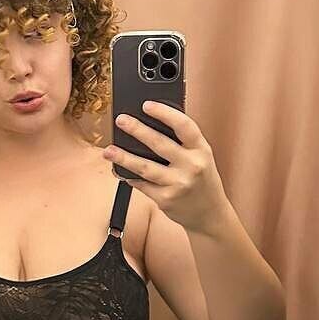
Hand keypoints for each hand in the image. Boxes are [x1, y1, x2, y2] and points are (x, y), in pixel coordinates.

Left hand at [103, 100, 228, 234]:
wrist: (210, 214)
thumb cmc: (202, 181)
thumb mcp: (202, 157)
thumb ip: (184, 143)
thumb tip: (152, 124)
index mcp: (202, 150)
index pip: (184, 126)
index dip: (164, 113)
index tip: (147, 105)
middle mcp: (191, 166)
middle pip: (159, 144)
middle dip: (137, 130)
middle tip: (121, 120)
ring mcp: (178, 184)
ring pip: (145, 167)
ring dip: (123, 158)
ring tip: (108, 150)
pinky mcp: (166, 199)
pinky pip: (142, 185)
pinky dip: (130, 177)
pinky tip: (121, 172)